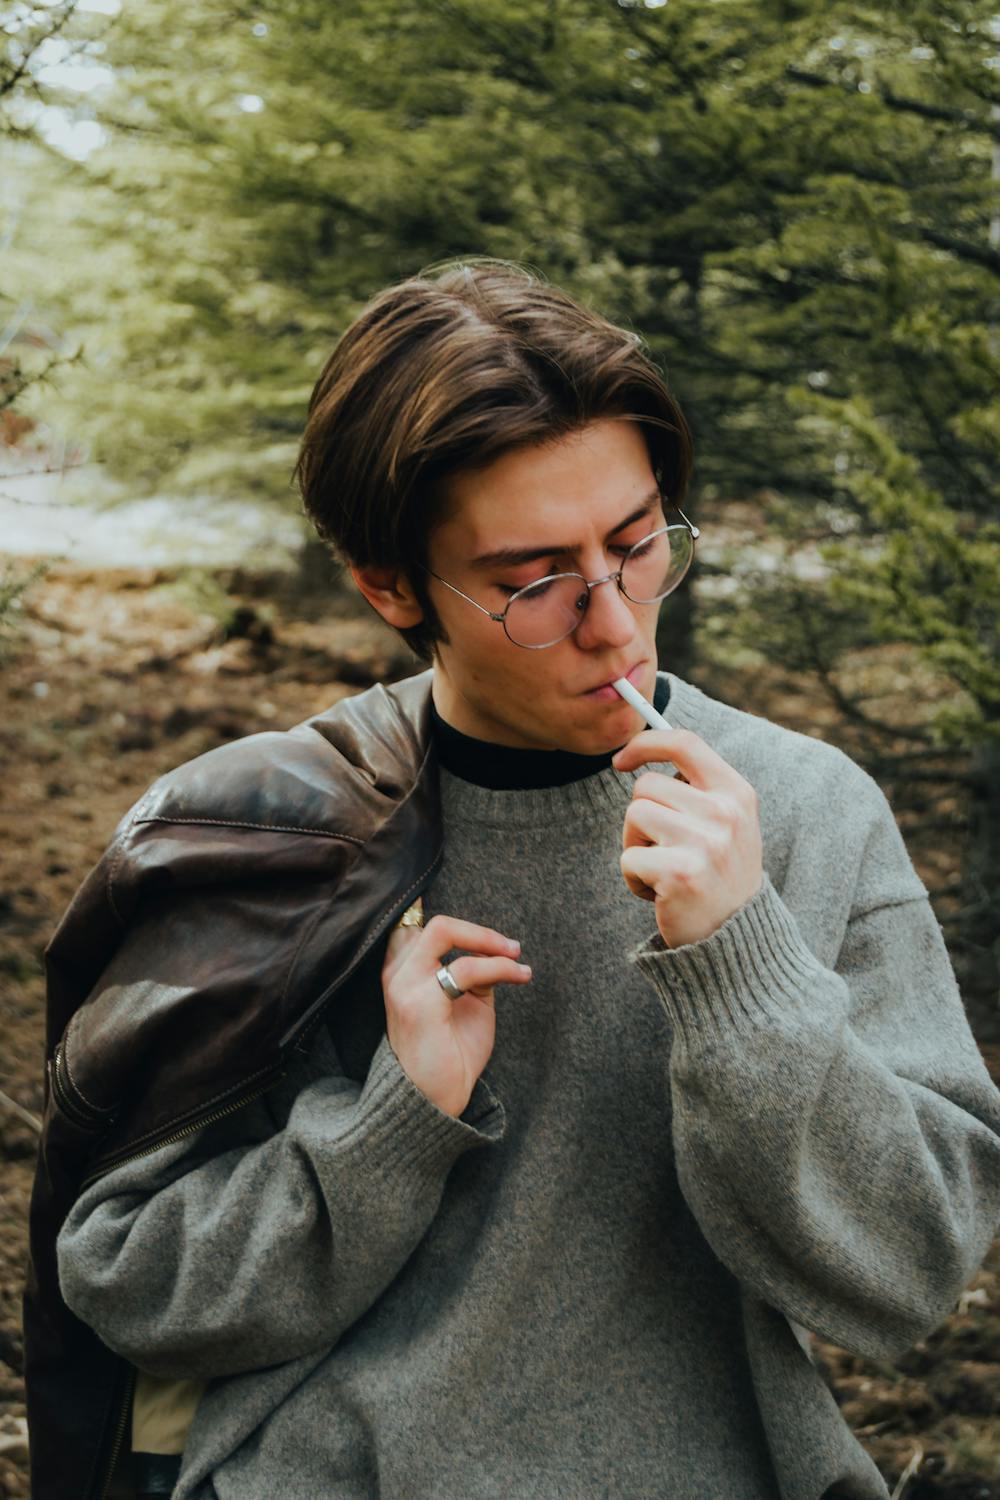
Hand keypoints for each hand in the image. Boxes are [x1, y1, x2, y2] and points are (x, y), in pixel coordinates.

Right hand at [381, 906, 530, 1117]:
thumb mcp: (464, 1003)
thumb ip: (471, 973)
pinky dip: (499, 967)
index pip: (413, 925)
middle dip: (479, 929)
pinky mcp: (420, 1002)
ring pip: (445, 932)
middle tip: (509, 946)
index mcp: (401, 972)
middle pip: (434, 923)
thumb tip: (493, 952)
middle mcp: (397, 974)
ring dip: (490, 942)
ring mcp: (404, 985)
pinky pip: (467, 968)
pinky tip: (518, 975)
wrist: (434, 1101)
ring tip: (516, 959)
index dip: (444, 917)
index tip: (478, 925)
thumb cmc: (449, 1054)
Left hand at [612, 728, 762, 948]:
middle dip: (641, 818)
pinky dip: (634, 878)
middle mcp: (725, 813)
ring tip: (664, 872)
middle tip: (666, 851)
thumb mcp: (726, 824)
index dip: (645, 744)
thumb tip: (641, 751)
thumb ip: (697, 788)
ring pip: (634, 816)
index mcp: (737, 793)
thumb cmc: (719, 878)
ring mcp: (705, 842)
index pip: (684, 743)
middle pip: (646, 786)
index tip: (621, 761)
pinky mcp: (680, 873)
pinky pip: (628, 857)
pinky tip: (661, 895)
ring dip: (636, 847)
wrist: (737, 941)